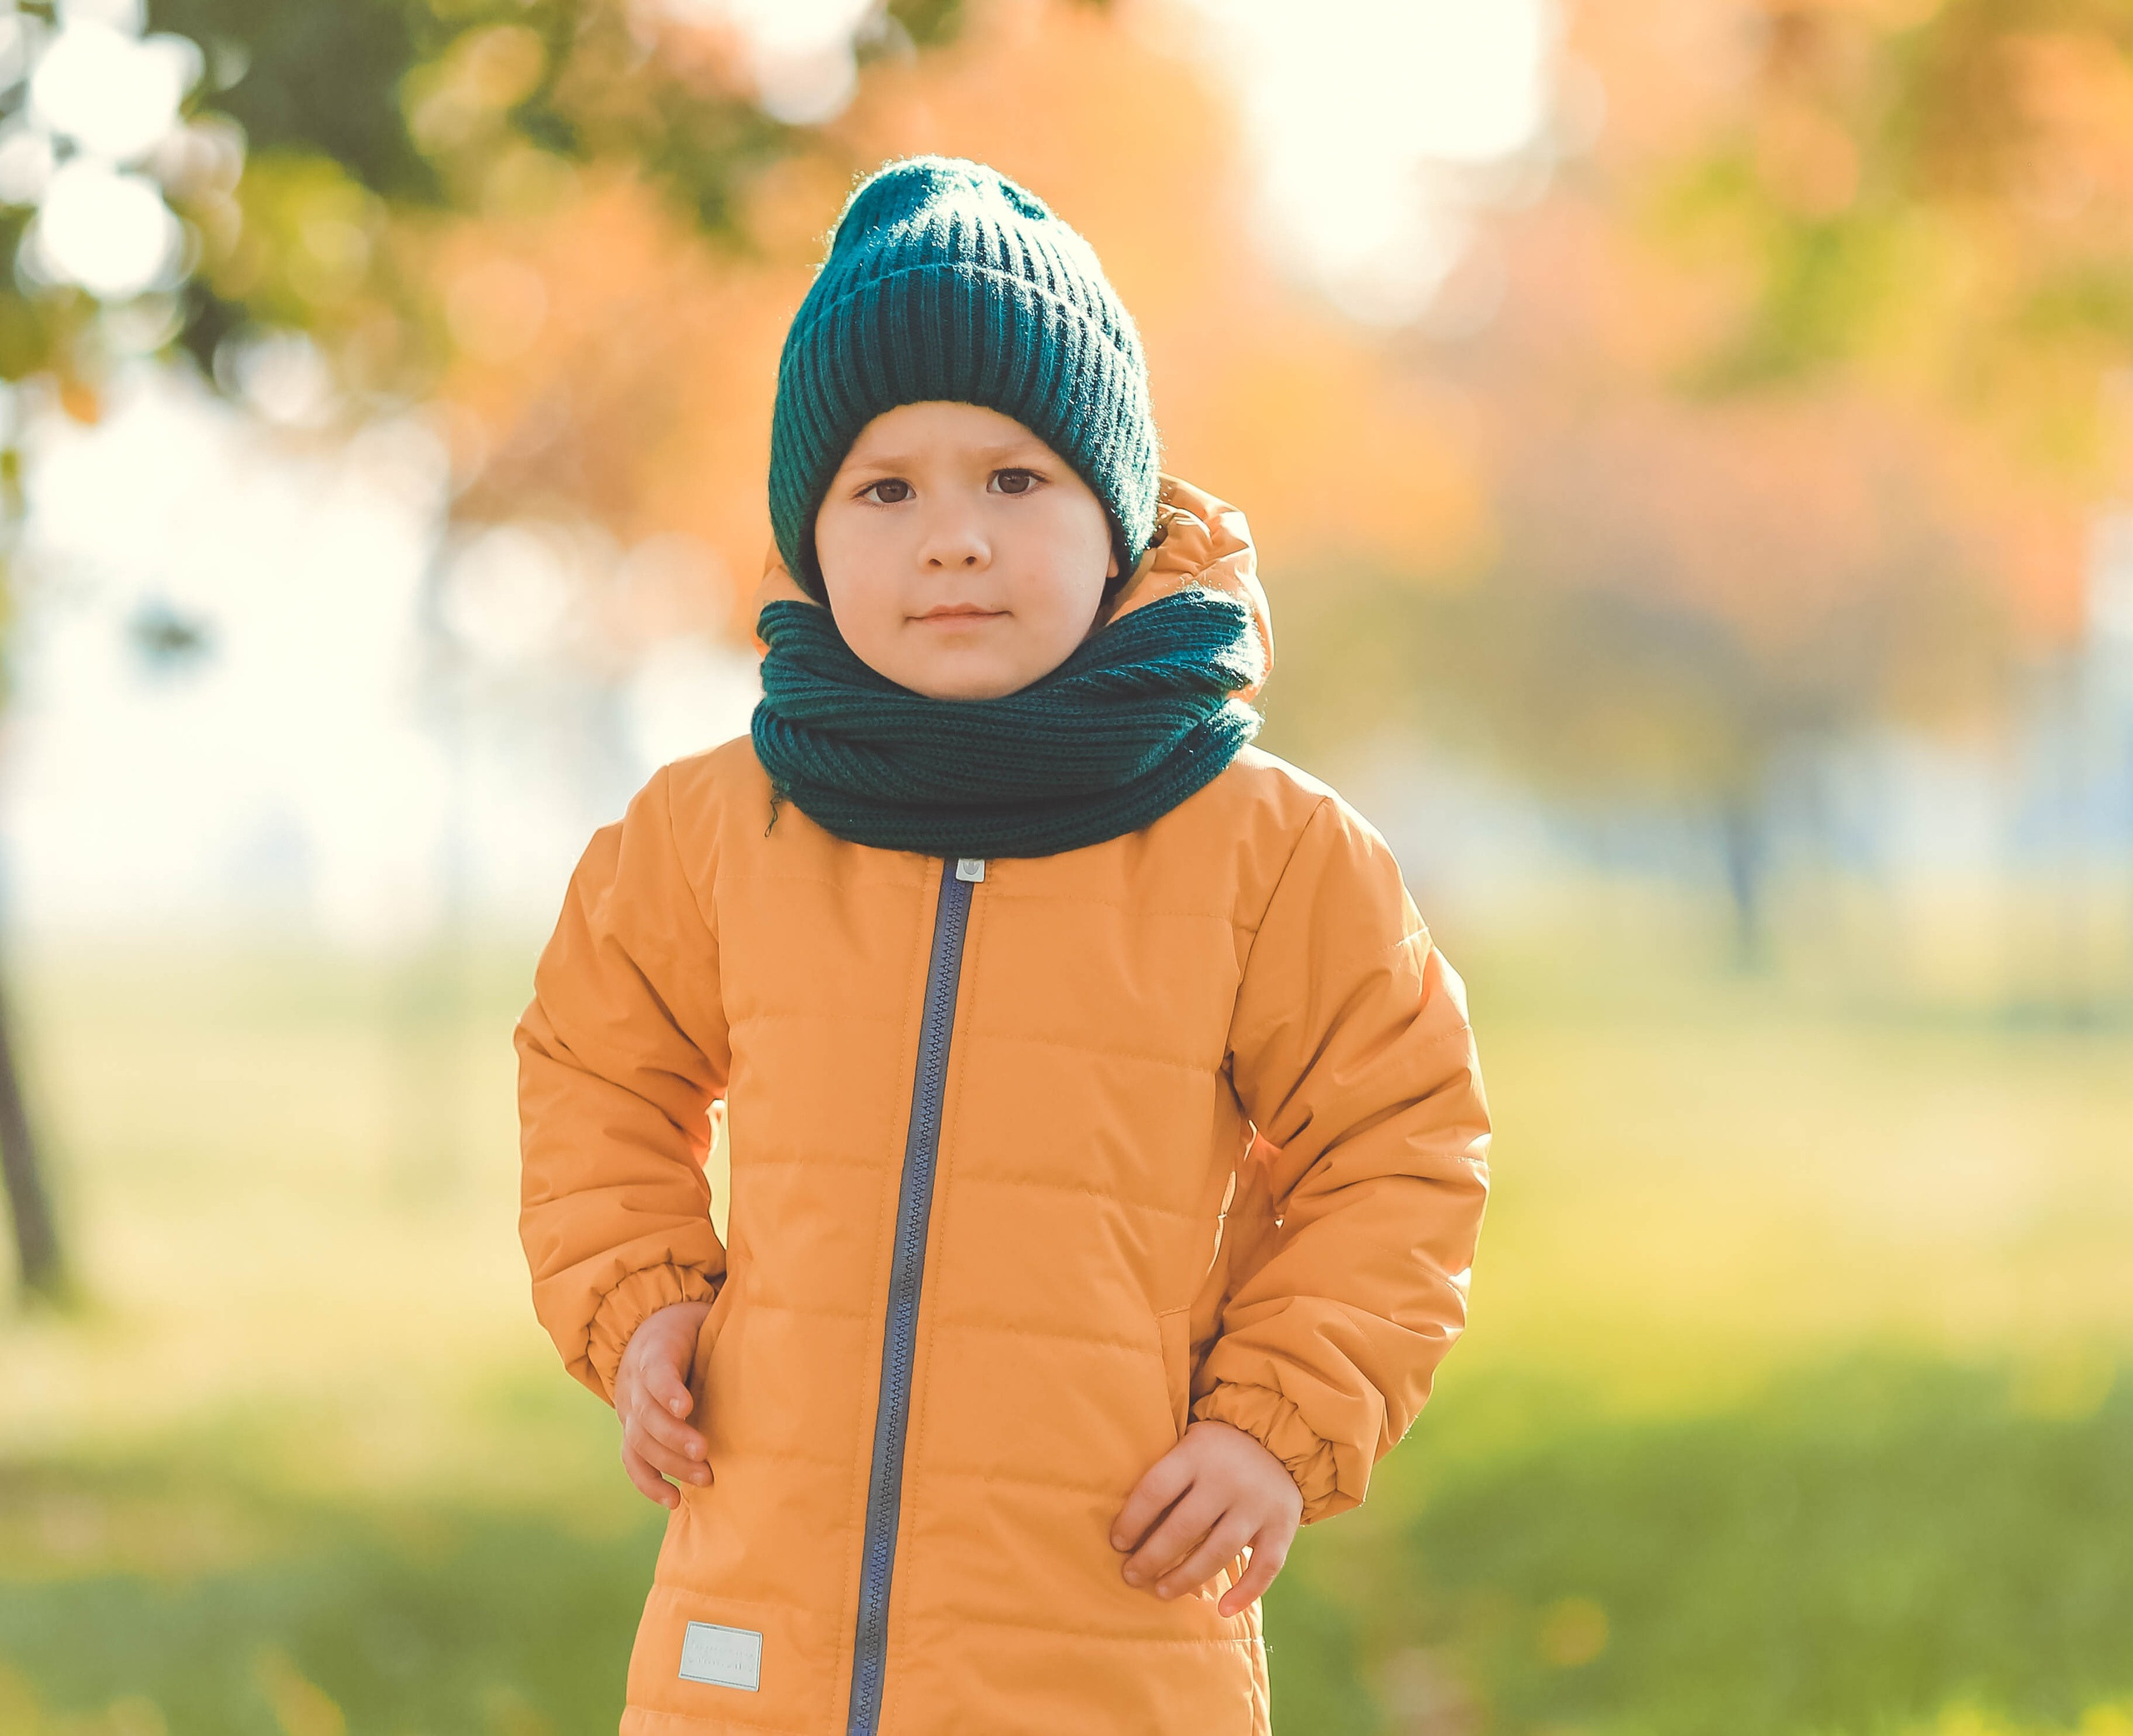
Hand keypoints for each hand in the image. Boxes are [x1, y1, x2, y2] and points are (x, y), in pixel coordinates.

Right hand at [612, 1299, 712, 1508]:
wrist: (648, 1336)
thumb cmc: (690, 1331)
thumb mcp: (702, 1319)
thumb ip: (723, 1330)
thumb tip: (768, 1336)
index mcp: (654, 1350)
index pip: (656, 1371)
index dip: (668, 1391)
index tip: (687, 1407)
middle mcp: (634, 1383)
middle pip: (647, 1415)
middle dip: (675, 1437)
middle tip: (704, 1452)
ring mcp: (628, 1411)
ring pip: (640, 1442)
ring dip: (670, 1464)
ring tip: (704, 1478)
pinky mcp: (631, 1433)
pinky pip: (632, 1462)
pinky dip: (650, 1484)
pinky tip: (674, 1499)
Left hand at [1109, 1419, 1302, 1617]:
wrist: (1279, 1441)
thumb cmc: (1217, 1451)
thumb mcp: (1189, 1444)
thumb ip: (1167, 1475)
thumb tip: (1125, 1524)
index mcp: (1197, 1453)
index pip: (1155, 1490)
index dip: (1132, 1521)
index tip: (1117, 1543)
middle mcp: (1227, 1479)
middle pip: (1184, 1527)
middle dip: (1152, 1557)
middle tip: (1131, 1576)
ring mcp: (1257, 1504)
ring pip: (1218, 1551)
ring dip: (1186, 1578)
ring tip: (1161, 1592)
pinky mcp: (1283, 1526)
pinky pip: (1265, 1566)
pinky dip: (1246, 1592)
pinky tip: (1223, 1610)